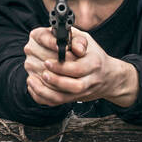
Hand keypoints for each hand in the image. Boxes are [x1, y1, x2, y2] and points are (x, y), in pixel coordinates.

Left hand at [22, 27, 138, 107]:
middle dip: (55, 80)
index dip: (61, 67)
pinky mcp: (74, 99)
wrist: (108, 77)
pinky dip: (43, 97)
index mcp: (93, 63)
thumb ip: (75, 39)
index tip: (47, 61)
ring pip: (64, 98)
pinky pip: (57, 102)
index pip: (78, 68)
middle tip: (42, 72)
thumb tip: (68, 43)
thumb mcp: (87, 41)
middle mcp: (90, 79)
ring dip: (46, 91)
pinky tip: (34, 87)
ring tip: (34, 80)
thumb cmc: (93, 55)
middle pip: (74, 86)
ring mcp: (83, 92)